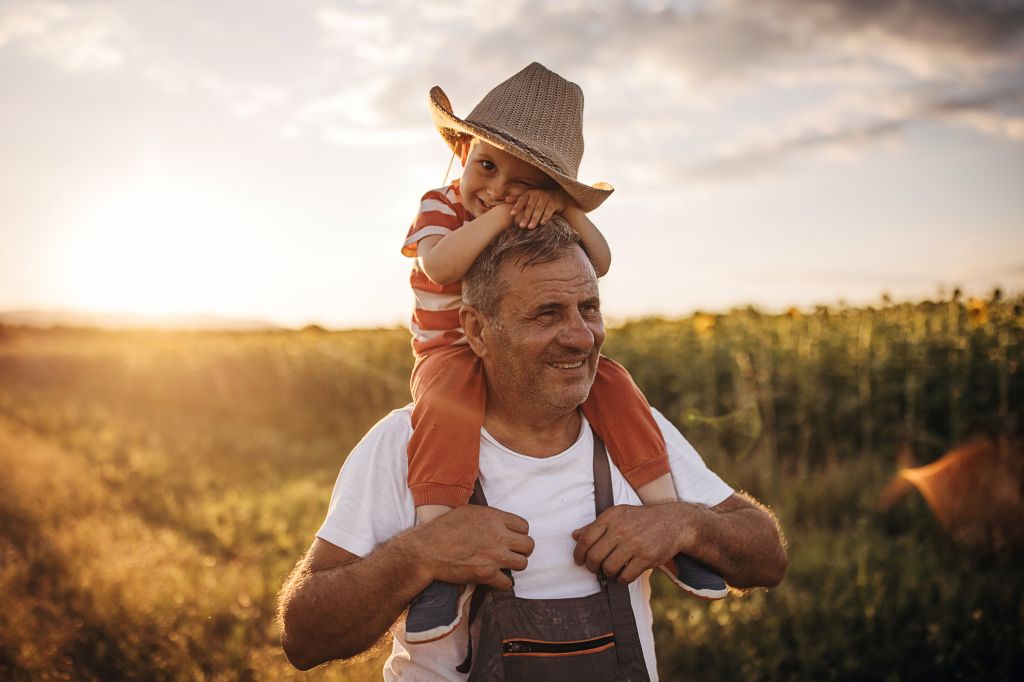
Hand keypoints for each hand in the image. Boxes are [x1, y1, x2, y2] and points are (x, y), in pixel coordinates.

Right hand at [412, 505, 533, 589]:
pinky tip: (494, 578)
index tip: (512, 538)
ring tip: (504, 565)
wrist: (427, 549)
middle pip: (528, 545)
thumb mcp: (468, 512)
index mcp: (495, 518)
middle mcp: (499, 536)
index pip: (524, 526)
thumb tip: (498, 523)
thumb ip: (488, 517)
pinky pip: (507, 582)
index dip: (519, 533)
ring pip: (522, 564)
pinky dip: (502, 582)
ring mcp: (495, 556)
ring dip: (514, 565)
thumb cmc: (443, 528)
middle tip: (511, 553)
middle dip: (521, 550)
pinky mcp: (487, 574)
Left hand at [504, 187, 570, 228]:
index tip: (512, 214)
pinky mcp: (554, 202)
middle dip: (526, 217)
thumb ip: (518, 198)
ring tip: (530, 227)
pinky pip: (549, 210)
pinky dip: (546, 217)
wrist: (558, 196)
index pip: (522, 199)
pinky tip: (542, 223)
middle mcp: (538, 193)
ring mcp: (547, 197)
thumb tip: (505, 199)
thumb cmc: (540, 198)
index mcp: (530, 192)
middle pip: (530, 207)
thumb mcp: (529, 197)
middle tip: (521, 226)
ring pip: (539, 209)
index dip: (517, 206)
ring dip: (535, 219)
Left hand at [571, 504, 685, 583]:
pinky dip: (621, 579)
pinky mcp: (647, 557)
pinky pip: (625, 576)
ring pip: (608, 568)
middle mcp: (621, 529)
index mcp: (611, 517)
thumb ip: (595, 526)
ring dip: (607, 573)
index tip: (579, 560)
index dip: (579, 553)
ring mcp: (635, 543)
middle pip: (594, 556)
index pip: (586, 538)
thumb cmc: (641, 520)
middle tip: (595, 568)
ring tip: (611, 569)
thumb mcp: (618, 515)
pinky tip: (624, 573)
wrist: (673, 522)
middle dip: (591, 566)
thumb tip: (575, 536)